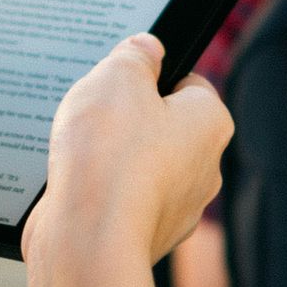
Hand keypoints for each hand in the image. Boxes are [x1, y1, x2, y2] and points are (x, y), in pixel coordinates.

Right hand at [21, 33, 232, 266]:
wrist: (87, 239)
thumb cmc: (108, 155)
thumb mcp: (116, 76)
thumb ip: (134, 54)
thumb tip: (146, 48)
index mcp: (209, 123)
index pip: (189, 83)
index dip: (151, 75)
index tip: (122, 78)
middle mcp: (204, 169)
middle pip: (163, 126)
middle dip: (128, 119)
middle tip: (95, 115)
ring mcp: (177, 208)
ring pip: (142, 166)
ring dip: (112, 158)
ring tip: (80, 153)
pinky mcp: (145, 235)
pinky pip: (122, 202)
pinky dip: (101, 193)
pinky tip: (76, 187)